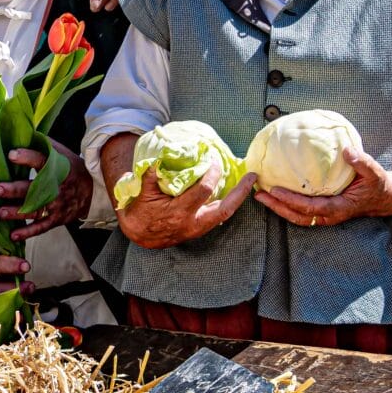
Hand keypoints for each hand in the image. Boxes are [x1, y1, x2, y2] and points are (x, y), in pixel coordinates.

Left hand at [0, 144, 91, 241]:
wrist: (92, 191)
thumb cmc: (71, 169)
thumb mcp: (63, 154)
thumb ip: (44, 145)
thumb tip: (23, 131)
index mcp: (58, 168)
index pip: (42, 160)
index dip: (27, 157)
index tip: (11, 155)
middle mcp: (57, 188)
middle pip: (34, 189)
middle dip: (14, 189)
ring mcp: (57, 206)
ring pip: (35, 210)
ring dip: (17, 212)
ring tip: (0, 213)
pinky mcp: (56, 219)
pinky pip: (41, 227)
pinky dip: (28, 232)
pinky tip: (13, 234)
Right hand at [116, 162, 254, 249]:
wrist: (139, 235)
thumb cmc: (141, 212)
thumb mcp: (143, 192)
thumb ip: (151, 175)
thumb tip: (160, 157)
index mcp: (179, 212)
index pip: (203, 190)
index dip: (211, 173)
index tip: (212, 159)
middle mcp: (192, 223)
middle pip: (224, 209)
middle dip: (240, 192)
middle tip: (252, 177)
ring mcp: (197, 229)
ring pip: (224, 214)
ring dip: (237, 198)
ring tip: (248, 183)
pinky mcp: (199, 230)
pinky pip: (218, 215)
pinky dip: (227, 203)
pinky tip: (233, 192)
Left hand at [255, 146, 391, 226]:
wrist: (384, 197)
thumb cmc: (378, 184)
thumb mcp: (375, 172)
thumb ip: (362, 162)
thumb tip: (347, 150)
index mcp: (340, 207)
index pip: (311, 208)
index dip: (292, 201)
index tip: (275, 190)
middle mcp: (330, 215)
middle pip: (299, 216)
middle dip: (278, 207)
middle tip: (258, 194)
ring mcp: (325, 215)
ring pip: (298, 217)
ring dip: (279, 208)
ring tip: (261, 195)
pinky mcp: (323, 210)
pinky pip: (302, 211)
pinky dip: (287, 204)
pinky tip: (275, 192)